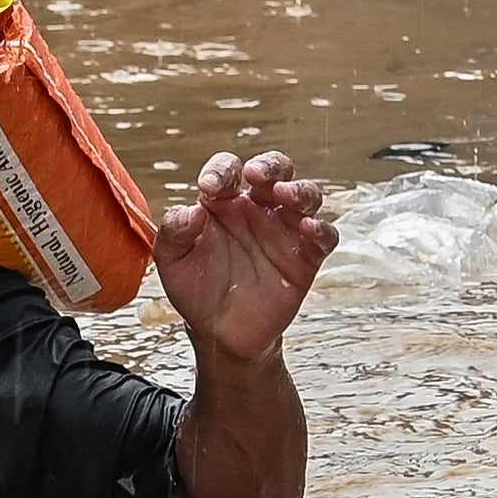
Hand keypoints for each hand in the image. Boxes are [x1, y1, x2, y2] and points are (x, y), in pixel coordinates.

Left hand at [155, 149, 334, 364]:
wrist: (218, 332)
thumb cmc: (197, 289)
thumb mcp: (172, 262)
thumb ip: (174, 232)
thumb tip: (193, 210)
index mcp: (224, 203)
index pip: (228, 170)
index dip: (222, 169)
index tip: (210, 186)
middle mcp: (257, 210)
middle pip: (275, 171)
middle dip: (269, 165)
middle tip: (256, 174)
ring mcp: (284, 231)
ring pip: (305, 196)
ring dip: (299, 190)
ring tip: (285, 194)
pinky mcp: (305, 257)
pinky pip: (324, 236)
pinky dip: (321, 229)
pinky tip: (309, 229)